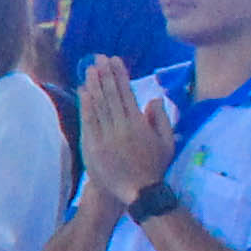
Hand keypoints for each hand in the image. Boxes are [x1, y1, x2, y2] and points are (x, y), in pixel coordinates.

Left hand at [77, 57, 175, 203]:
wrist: (138, 192)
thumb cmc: (155, 166)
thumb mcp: (167, 142)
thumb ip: (160, 119)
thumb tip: (153, 98)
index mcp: (139, 125)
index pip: (127, 94)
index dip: (120, 75)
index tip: (115, 61)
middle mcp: (121, 128)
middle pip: (111, 96)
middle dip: (105, 75)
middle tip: (99, 58)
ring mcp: (105, 137)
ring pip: (98, 106)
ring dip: (93, 85)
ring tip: (89, 69)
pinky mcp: (93, 146)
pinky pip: (88, 121)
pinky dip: (85, 105)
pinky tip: (83, 91)